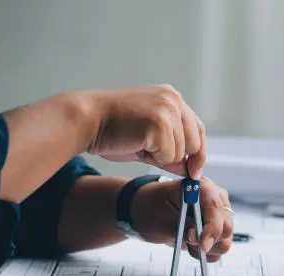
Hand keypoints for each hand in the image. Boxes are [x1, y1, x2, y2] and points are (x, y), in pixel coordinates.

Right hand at [86, 84, 205, 177]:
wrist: (85, 121)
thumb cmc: (112, 129)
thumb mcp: (149, 137)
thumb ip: (172, 150)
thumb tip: (191, 170)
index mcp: (172, 97)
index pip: (198, 128)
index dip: (198, 152)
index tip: (194, 170)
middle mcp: (173, 100)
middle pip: (194, 143)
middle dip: (176, 156)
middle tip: (148, 149)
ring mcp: (167, 110)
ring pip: (181, 153)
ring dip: (160, 157)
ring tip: (138, 143)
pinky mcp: (159, 124)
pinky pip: (169, 156)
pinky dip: (153, 159)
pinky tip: (136, 145)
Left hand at [130, 176, 232, 261]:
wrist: (148, 209)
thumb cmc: (152, 207)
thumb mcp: (159, 218)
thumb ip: (180, 227)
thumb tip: (196, 237)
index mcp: (202, 188)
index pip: (215, 209)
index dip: (212, 229)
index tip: (202, 245)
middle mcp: (216, 199)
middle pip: (226, 226)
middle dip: (209, 240)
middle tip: (189, 243)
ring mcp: (219, 215)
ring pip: (225, 239)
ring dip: (208, 248)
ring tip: (188, 243)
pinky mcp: (218, 228)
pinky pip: (220, 247)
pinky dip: (208, 253)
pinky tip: (193, 246)